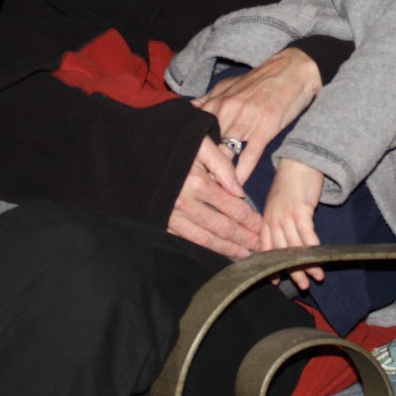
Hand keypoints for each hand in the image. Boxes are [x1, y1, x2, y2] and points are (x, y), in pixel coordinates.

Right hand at [166, 137, 262, 259]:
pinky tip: (217, 251)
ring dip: (227, 248)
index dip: (251, 220)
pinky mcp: (160, 221)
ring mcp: (171, 215)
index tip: (262, 227)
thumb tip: (239, 191)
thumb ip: (221, 164)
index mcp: (197, 183)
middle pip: (223, 227)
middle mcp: (185, 203)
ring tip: (244, 255)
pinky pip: (187, 239)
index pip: (233, 208)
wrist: (132, 149)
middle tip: (261, 248)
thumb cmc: (171, 141)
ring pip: (206, 239)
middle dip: (244, 238)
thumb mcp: (199, 142)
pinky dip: (205, 247)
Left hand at [193, 48, 320, 183]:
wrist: (292, 70)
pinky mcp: (264, 129)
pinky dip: (241, 175)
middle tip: (197, 191)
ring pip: (225, 156)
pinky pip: (248, 158)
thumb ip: (208, 101)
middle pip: (206, 149)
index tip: (186, 173)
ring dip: (220, 177)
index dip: (190, 156)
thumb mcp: (228, 86)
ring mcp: (244, 121)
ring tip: (215, 196)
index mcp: (214, 103)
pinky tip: (237, 189)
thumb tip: (189, 112)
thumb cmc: (260, 80)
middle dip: (201, 170)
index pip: (195, 136)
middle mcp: (225, 112)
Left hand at [262, 159, 326, 289]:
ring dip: (306, 263)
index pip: (265, 247)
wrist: (300, 162)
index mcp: (266, 219)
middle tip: (302, 286)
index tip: (276, 281)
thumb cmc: (291, 185)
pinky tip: (319, 257)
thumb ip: (278, 223)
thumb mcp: (278, 205)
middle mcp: (272, 218)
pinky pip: (306, 232)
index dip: (270, 265)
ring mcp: (285, 214)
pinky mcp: (300, 208)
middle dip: (292, 270)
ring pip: (295, 245)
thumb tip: (285, 245)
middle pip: (281, 251)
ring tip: (316, 277)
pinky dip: (312, 247)